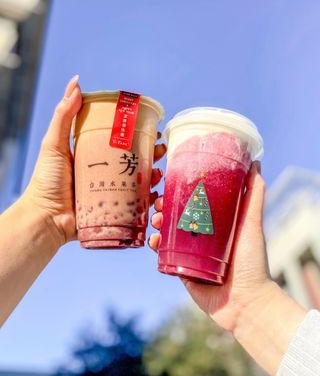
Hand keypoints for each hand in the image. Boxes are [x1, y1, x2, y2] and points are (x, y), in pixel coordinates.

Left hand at [23, 76, 165, 246]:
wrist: (45, 218)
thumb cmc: (47, 180)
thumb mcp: (55, 144)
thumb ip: (63, 115)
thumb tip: (76, 82)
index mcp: (93, 157)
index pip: (119, 143)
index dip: (136, 135)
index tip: (150, 128)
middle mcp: (104, 173)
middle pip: (133, 161)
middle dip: (150, 154)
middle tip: (161, 149)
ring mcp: (110, 192)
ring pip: (138, 182)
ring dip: (153, 175)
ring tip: (159, 172)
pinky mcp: (114, 210)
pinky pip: (136, 204)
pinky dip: (148, 199)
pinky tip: (155, 193)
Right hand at [150, 161, 276, 331]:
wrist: (245, 302)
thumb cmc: (252, 262)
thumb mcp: (252, 224)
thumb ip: (255, 196)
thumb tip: (256, 163)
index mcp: (214, 223)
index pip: (192, 201)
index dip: (179, 191)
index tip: (170, 182)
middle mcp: (200, 235)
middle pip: (175, 215)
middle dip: (163, 207)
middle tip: (158, 203)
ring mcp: (189, 252)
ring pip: (166, 232)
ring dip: (156, 223)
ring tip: (156, 221)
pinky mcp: (180, 268)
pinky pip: (163, 254)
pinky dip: (155, 245)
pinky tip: (154, 240)